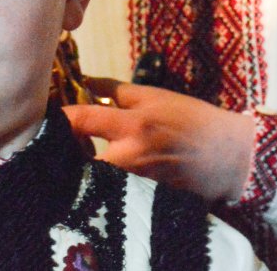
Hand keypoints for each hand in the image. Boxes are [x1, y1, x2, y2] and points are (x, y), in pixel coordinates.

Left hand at [63, 78, 255, 202]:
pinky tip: (106, 167)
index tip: (48, 113)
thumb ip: (120, 91)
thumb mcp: (160, 97)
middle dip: (66, 148)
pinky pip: (108, 186)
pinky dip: (102, 176)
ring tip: (84, 151)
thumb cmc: (195, 120)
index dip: (59, 117)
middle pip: (76, 157)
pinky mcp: (138, 195)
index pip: (81, 120)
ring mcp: (132, 178)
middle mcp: (129, 154)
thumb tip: (87, 83)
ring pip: (90, 174)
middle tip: (63, 138)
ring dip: (83, 163)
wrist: (228, 155)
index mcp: (134, 124)